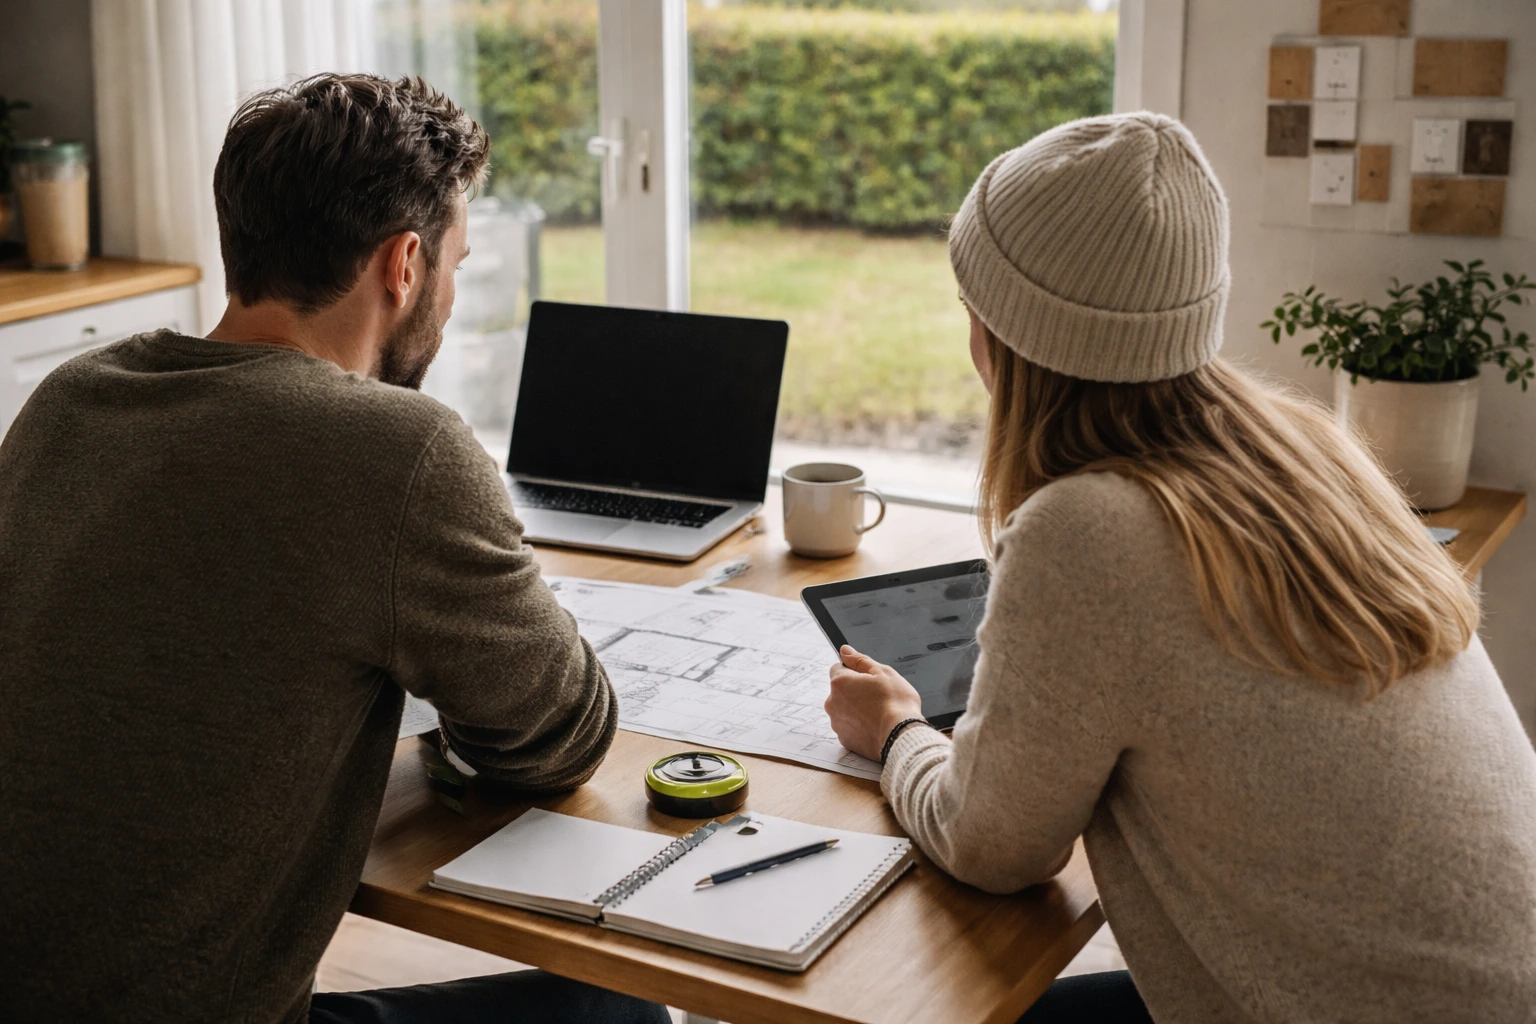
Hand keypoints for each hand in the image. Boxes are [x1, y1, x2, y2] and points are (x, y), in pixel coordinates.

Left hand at [824, 646, 924, 761]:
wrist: (901, 735)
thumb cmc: (895, 703)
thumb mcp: (882, 672)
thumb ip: (860, 660)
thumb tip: (845, 651)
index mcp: (839, 682)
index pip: (839, 668)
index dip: (856, 671)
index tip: (870, 679)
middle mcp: (832, 703)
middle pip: (841, 690)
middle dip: (855, 691)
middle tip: (877, 696)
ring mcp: (837, 723)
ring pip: (845, 709)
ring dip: (856, 709)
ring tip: (878, 712)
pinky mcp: (845, 739)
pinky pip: (850, 727)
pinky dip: (859, 725)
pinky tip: (875, 725)